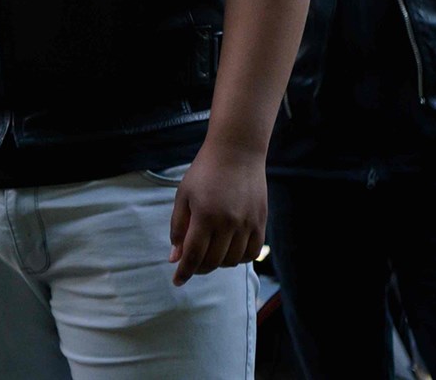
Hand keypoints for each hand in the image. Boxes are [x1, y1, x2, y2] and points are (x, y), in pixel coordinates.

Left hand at [169, 143, 265, 286]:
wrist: (237, 153)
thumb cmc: (204, 172)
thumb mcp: (183, 196)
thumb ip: (178, 227)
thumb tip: (174, 257)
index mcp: (204, 216)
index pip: (193, 255)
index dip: (184, 272)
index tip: (177, 281)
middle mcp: (228, 223)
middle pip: (213, 261)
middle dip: (199, 268)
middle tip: (191, 264)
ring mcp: (247, 224)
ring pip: (232, 260)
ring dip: (218, 263)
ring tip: (209, 254)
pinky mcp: (261, 223)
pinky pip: (252, 253)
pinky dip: (239, 258)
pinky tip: (229, 252)